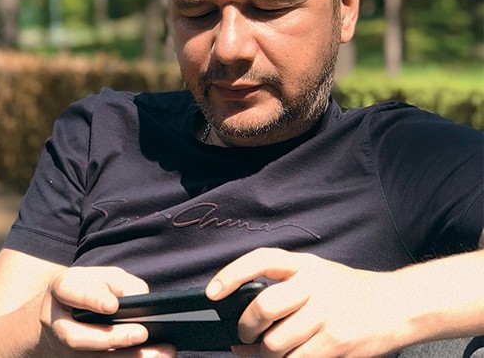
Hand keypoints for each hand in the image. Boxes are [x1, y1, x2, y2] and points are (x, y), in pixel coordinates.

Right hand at [39, 266, 175, 356]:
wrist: (65, 311)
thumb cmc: (93, 287)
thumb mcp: (105, 275)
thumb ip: (121, 284)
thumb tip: (141, 302)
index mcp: (63, 290)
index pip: (72, 292)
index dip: (92, 299)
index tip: (112, 305)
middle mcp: (58, 323)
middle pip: (78, 337)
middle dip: (112, 338)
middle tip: (143, 333)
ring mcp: (65, 349)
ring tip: (159, 353)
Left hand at [206, 248, 405, 357]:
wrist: (396, 305)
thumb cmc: (349, 290)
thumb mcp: (318, 273)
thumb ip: (285, 286)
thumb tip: (245, 315)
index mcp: (305, 265)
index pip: (260, 260)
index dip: (231, 274)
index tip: (213, 293)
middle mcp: (313, 285)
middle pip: (262, 307)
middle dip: (245, 328)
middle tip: (243, 336)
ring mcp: (325, 314)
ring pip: (276, 342)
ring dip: (264, 354)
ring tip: (266, 352)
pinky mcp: (336, 342)